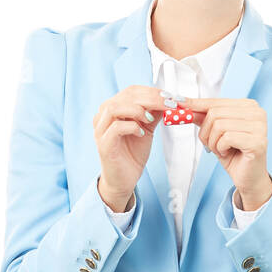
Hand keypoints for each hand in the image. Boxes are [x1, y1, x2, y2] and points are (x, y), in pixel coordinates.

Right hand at [94, 85, 170, 211]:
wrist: (124, 180)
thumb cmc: (132, 154)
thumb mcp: (147, 128)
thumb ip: (153, 113)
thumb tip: (168, 100)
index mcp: (113, 110)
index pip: (131, 91)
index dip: (152, 91)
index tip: (170, 97)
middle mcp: (103, 117)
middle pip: (125, 96)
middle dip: (151, 98)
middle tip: (169, 104)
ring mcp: (101, 130)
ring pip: (115, 108)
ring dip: (138, 110)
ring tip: (151, 119)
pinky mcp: (104, 145)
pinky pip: (116, 128)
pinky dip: (132, 127)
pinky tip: (142, 133)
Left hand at [186, 97, 271, 209]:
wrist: (248, 178)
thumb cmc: (235, 154)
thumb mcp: (215, 133)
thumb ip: (204, 118)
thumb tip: (185, 106)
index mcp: (248, 106)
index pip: (216, 102)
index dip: (197, 105)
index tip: (180, 103)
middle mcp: (257, 113)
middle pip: (215, 113)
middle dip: (206, 132)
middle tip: (211, 144)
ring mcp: (260, 127)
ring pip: (219, 125)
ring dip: (213, 142)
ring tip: (221, 149)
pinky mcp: (257, 141)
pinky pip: (227, 138)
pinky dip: (220, 148)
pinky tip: (227, 153)